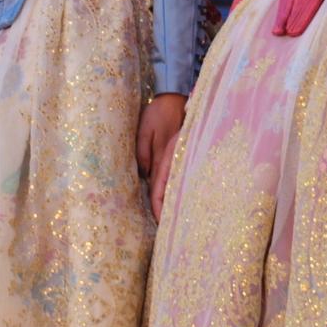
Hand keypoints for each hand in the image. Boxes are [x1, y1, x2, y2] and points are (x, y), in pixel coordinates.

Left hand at [137, 93, 187, 220]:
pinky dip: (175, 187)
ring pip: (177, 184)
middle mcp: (176, 158)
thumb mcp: (145, 129)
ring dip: (174, 200)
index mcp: (167, 155)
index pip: (160, 188)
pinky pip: (177, 175)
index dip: (158, 207)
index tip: (158, 222)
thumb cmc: (158, 112)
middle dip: (170, 209)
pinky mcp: (182, 153)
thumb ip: (143, 152)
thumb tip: (144, 175)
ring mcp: (181, 156)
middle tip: (168, 229)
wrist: (175, 96)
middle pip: (172, 189)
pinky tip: (175, 196)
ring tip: (173, 219)